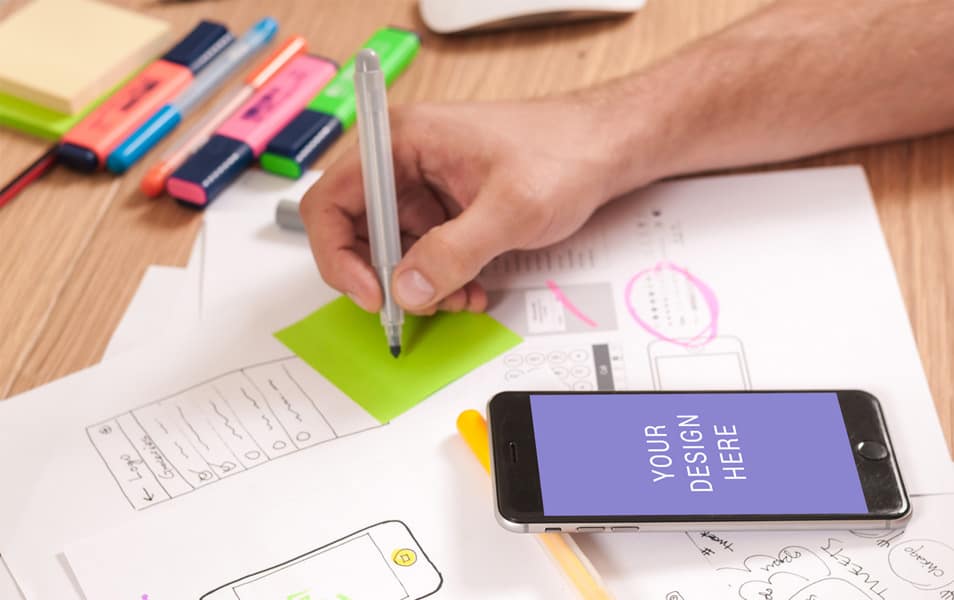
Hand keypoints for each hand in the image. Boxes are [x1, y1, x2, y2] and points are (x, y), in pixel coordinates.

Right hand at [300, 97, 646, 314]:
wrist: (604, 148)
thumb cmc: (563, 152)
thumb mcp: (510, 209)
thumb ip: (455, 251)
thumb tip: (407, 289)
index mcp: (402, 140)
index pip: (332, 200)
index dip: (339, 254)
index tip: (372, 293)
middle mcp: (404, 160)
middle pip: (356, 229)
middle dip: (385, 276)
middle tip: (416, 305)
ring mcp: (424, 184)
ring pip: (392, 248)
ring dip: (418, 284)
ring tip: (458, 298)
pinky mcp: (445, 206)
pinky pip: (424, 251)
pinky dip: (440, 277)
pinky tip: (470, 289)